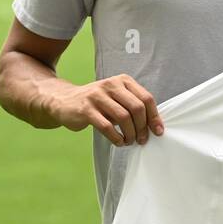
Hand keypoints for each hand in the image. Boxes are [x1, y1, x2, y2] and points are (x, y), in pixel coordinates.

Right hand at [47, 74, 162, 146]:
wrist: (64, 101)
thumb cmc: (97, 103)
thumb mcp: (116, 98)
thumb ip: (133, 106)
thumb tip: (154, 126)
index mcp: (123, 81)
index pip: (146, 98)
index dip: (154, 117)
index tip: (158, 131)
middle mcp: (111, 85)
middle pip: (137, 108)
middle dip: (143, 127)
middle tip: (142, 140)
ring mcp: (97, 96)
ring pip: (123, 118)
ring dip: (130, 134)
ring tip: (129, 141)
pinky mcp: (86, 109)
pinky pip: (107, 126)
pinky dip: (116, 137)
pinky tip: (118, 142)